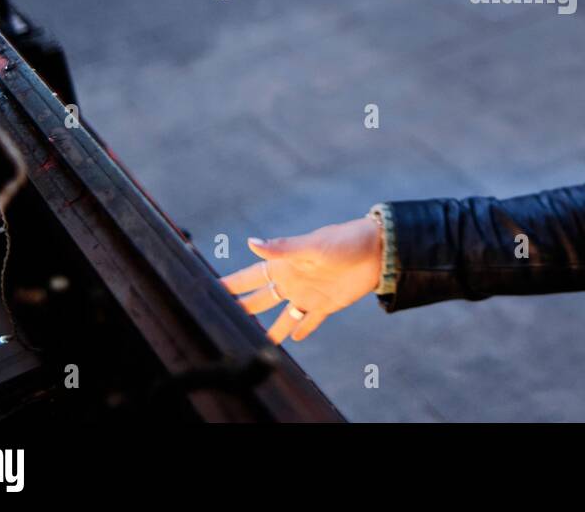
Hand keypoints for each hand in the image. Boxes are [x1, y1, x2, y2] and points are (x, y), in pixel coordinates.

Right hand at [220, 217, 382, 344]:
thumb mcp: (312, 246)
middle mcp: (291, 281)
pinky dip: (301, 329)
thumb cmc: (344, 241)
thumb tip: (251, 242)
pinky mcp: (326, 306)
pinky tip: (293, 339)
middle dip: (240, 310)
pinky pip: (309, 321)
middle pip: (259, 300)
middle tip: (218, 324)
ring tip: (250, 343)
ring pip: (280, 316)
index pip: (249, 277)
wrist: (378, 251)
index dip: (229, 285)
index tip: (206, 291)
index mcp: (284, 265)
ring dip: (268, 328)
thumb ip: (282, 248)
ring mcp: (307, 295)